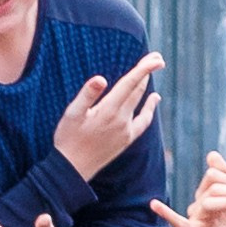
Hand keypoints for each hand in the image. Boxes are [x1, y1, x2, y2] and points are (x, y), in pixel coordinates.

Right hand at [54, 54, 164, 179]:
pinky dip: (150, 109)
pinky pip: (143, 121)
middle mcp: (122, 120)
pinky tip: (154, 100)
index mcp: (109, 110)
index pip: (130, 83)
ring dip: (146, 86)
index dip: (144, 69)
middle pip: (138, 90)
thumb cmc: (68, 138)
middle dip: (148, 72)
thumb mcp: (72, 114)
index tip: (156, 58)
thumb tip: (100, 78)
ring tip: (152, 71)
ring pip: (140, 103)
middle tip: (157, 57)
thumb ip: (87, 95)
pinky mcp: (126, 140)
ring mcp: (126, 131)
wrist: (73, 169)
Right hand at [155, 149, 225, 226]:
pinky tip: (154, 205)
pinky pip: (178, 223)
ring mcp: (194, 220)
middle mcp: (197, 206)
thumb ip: (224, 175)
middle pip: (212, 187)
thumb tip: (211, 154)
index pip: (212, 175)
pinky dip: (165, 213)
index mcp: (205, 195)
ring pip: (208, 201)